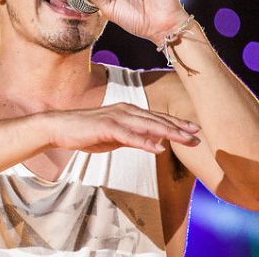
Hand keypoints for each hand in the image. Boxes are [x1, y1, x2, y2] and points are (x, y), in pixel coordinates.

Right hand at [44, 102, 200, 153]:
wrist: (59, 127)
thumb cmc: (85, 132)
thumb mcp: (114, 137)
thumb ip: (133, 137)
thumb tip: (152, 142)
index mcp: (128, 112)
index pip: (157, 118)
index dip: (177, 124)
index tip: (194, 130)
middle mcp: (126, 110)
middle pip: (158, 120)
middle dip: (179, 128)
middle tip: (199, 135)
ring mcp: (116, 117)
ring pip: (148, 125)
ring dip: (169, 132)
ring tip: (186, 139)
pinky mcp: (106, 127)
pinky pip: (129, 135)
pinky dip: (145, 141)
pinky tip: (158, 148)